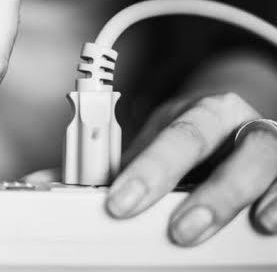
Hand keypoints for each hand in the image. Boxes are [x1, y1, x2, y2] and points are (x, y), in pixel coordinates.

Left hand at [107, 92, 276, 245]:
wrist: (236, 119)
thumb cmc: (195, 133)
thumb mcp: (163, 138)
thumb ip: (133, 162)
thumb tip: (84, 188)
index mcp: (206, 111)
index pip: (177, 137)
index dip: (150, 171)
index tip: (121, 202)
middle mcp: (244, 124)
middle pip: (234, 152)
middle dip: (207, 194)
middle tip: (178, 231)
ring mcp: (272, 146)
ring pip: (267, 163)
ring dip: (240, 201)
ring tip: (223, 228)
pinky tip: (265, 225)